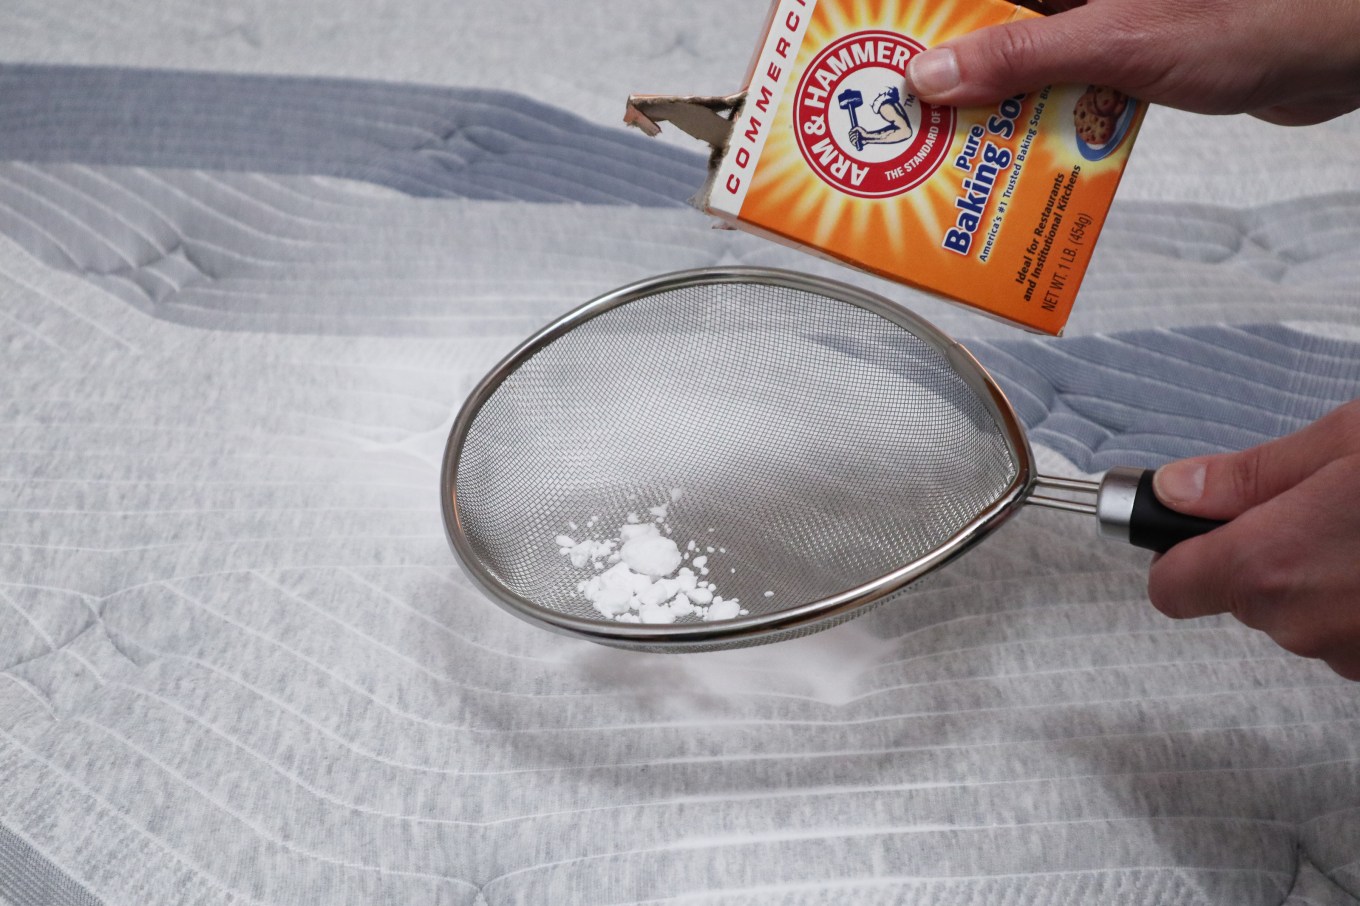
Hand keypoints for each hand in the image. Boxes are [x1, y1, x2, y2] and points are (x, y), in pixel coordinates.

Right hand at [904, 0, 1359, 124]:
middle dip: (946, 68)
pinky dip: (1036, 116)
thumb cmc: (1251, 18)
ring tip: (947, 145)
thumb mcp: (1117, 39)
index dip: (921, 19)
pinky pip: (1058, 82)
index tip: (874, 45)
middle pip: (989, 22)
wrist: (1333, 48)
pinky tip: (1016, 151)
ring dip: (989, 102)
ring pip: (1019, 56)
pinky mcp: (1123, 51)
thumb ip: (1021, 57)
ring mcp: (1102, 14)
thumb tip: (934, 76)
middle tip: (900, 114)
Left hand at [1147, 399, 1359, 679]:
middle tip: (1320, 507)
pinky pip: (1347, 632)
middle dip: (1267, 553)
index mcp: (1270, 564)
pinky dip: (1358, 601)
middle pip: (1239, 595)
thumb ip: (1252, 474)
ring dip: (1320, 580)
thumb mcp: (1346, 443)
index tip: (1196, 524)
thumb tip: (1177, 487)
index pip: (1169, 586)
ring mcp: (1349, 655)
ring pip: (1299, 614)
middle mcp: (1301, 623)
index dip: (1178, 552)